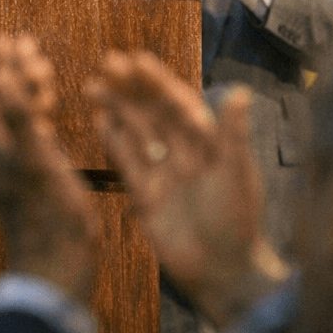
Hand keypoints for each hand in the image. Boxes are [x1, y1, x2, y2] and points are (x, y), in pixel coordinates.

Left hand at [0, 34, 97, 303]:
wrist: (58, 264)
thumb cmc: (49, 214)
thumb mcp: (35, 160)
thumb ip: (18, 116)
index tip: (3, 38)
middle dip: (7, 69)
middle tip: (27, 44)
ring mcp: (10, 165)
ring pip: (10, 115)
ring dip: (23, 87)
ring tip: (43, 65)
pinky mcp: (28, 176)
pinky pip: (26, 133)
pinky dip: (36, 112)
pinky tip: (51, 105)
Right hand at [88, 51, 288, 328]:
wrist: (220, 271)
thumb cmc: (237, 222)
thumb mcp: (237, 174)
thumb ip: (233, 134)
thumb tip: (240, 92)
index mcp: (207, 144)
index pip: (178, 103)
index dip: (158, 82)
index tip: (138, 61)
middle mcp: (183, 153)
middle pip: (152, 113)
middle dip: (130, 89)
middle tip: (107, 63)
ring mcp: (162, 172)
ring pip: (135, 132)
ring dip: (116, 109)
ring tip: (92, 87)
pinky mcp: (145, 195)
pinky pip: (126, 162)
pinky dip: (112, 141)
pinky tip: (98, 121)